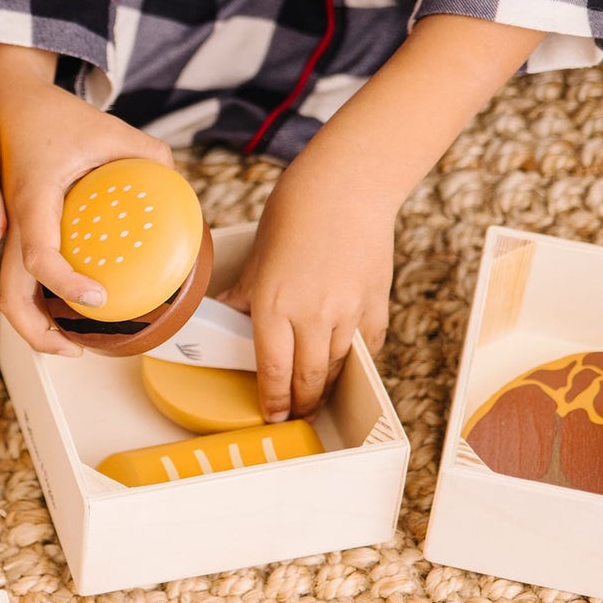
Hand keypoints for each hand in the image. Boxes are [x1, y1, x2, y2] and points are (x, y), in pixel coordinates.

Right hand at [0, 65, 173, 355]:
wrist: (10, 102)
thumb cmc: (56, 115)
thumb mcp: (109, 128)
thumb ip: (149, 154)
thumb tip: (180, 189)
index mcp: (35, 198)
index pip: (40, 255)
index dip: (66, 284)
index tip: (98, 296)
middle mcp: (13, 223)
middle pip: (9, 296)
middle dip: (38, 334)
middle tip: (76, 349)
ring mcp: (8, 232)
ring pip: (8, 294)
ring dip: (34, 326)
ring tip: (71, 341)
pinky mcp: (11, 234)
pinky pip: (17, 278)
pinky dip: (36, 303)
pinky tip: (66, 309)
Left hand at [218, 162, 393, 419]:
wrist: (346, 187)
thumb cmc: (292, 214)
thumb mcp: (257, 258)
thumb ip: (245, 294)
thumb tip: (226, 315)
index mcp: (273, 306)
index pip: (273, 370)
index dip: (274, 400)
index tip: (273, 414)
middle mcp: (311, 316)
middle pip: (308, 379)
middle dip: (301, 404)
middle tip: (296, 415)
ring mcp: (348, 312)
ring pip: (337, 367)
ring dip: (326, 387)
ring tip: (317, 397)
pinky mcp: (376, 303)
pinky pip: (366, 346)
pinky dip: (356, 361)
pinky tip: (347, 366)